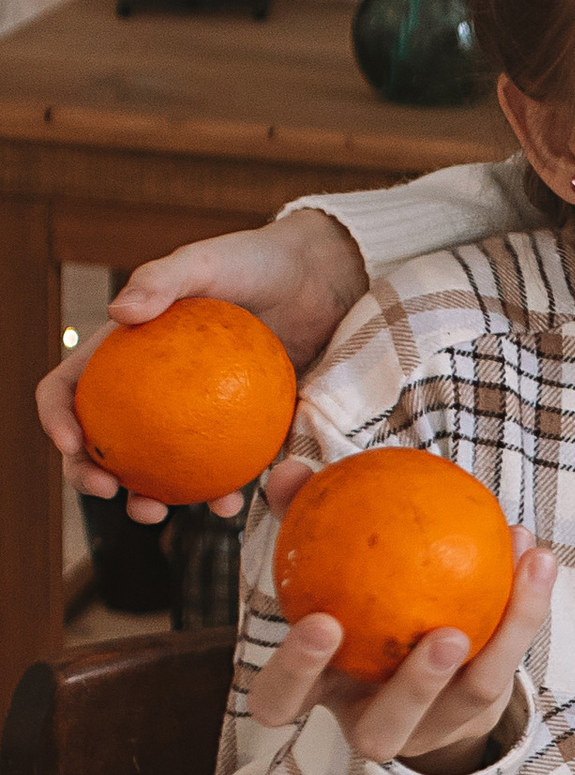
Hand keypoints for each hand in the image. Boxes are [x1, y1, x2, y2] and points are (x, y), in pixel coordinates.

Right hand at [41, 215, 365, 522]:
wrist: (317, 279)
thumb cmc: (254, 262)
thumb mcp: (206, 261)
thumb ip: (164, 278)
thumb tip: (118, 313)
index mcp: (123, 353)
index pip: (70, 387)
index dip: (56, 416)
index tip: (71, 442)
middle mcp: (148, 391)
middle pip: (101, 440)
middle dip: (88, 474)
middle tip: (107, 488)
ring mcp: (190, 416)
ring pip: (154, 468)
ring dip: (146, 499)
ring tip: (157, 513)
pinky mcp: (236, 432)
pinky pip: (221, 469)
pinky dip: (219, 491)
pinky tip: (231, 504)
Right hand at [247, 463, 554, 774]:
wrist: (417, 666)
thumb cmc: (355, 603)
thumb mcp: (325, 566)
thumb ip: (303, 521)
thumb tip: (290, 471)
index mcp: (321, 693)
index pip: (283, 699)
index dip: (297, 672)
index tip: (322, 623)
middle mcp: (375, 720)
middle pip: (382, 732)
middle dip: (414, 689)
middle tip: (443, 635)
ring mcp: (435, 723)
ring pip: (470, 698)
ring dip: (499, 640)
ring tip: (510, 576)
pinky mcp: (483, 706)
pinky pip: (511, 656)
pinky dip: (526, 604)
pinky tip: (534, 552)